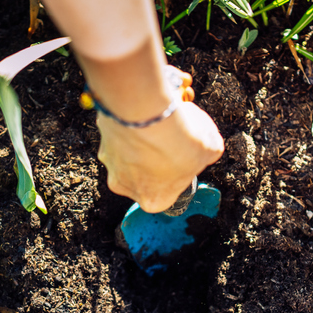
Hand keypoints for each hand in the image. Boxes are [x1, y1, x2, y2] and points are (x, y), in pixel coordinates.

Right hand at [96, 102, 223, 212]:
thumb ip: (208, 154)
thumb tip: (207, 147)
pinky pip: (120, 131)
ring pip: (130, 152)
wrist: (149, 112)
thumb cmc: (180, 139)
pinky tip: (147, 112)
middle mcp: (126, 187)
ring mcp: (110, 162)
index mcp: (153, 200)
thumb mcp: (211, 149)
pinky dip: (132, 123)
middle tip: (173, 138)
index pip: (167, 192)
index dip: (179, 173)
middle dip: (157, 156)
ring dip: (143, 139)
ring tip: (161, 122)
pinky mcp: (102, 137)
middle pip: (145, 173)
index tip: (187, 158)